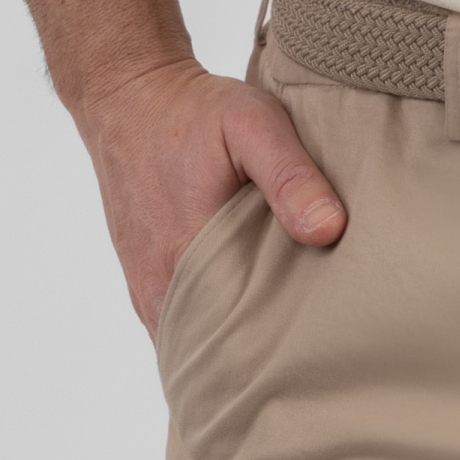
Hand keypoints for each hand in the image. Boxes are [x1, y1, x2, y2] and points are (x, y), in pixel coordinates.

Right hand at [76, 55, 347, 333]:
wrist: (129, 98)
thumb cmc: (193, 112)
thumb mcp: (252, 124)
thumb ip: (290, 176)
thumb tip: (330, 230)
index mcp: (186, 260)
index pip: (235, 348)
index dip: (280, 358)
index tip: (322, 356)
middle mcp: (159, 290)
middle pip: (219, 355)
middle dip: (264, 361)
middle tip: (318, 358)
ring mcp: (148, 292)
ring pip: (198, 346)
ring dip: (238, 347)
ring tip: (291, 346)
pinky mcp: (146, 283)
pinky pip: (182, 327)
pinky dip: (215, 329)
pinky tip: (252, 320)